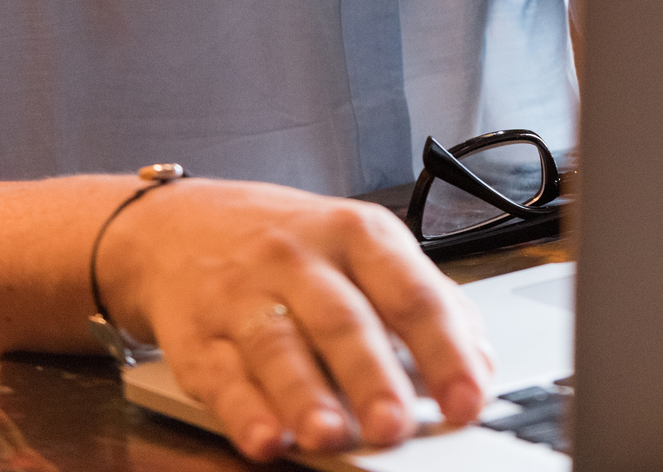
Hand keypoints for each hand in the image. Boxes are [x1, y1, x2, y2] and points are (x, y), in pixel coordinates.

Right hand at [96, 178, 493, 460]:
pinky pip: (222, 377)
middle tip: (397, 425)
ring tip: (332, 435)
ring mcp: (246, 296)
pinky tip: (267, 438)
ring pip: (280, 348)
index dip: (444, 347)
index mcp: (357, 234)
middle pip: (343, 319)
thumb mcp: (363, 248)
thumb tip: (481, 361)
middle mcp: (300, 259)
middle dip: (372, 375)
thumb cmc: (291, 244)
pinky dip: (245, 412)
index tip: (468, 398)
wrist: (181, 224)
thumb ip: (422, 300)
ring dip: (308, 396)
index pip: (410, 290)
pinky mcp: (198, 337)